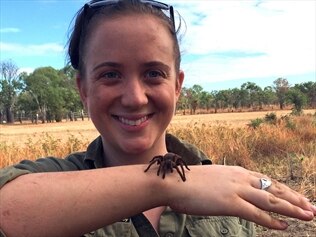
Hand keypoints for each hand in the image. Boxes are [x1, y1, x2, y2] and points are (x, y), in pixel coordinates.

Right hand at [163, 165, 314, 229]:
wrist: (173, 182)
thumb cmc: (189, 182)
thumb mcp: (212, 178)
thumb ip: (226, 183)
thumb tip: (231, 191)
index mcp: (236, 171)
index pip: (266, 180)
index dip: (284, 190)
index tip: (296, 196)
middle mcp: (240, 178)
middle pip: (274, 189)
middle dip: (295, 199)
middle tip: (311, 207)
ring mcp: (236, 190)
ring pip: (270, 200)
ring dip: (292, 209)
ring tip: (308, 216)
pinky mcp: (230, 203)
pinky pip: (256, 214)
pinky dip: (272, 221)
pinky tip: (285, 226)